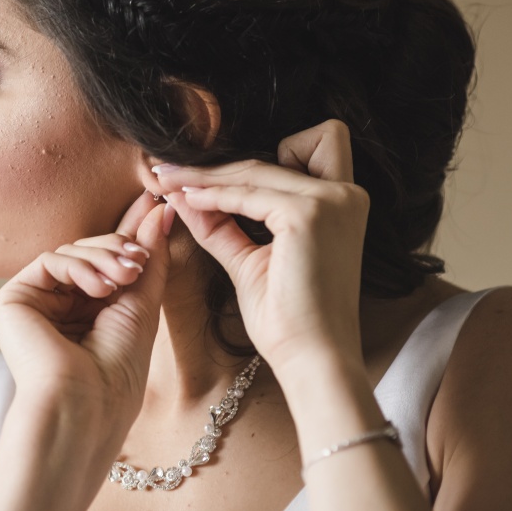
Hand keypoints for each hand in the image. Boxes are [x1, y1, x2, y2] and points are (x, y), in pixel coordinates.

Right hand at [0, 191, 172, 427]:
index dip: (131, 230)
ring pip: (71, 251)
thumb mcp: (142, 304)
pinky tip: (99, 290)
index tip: (156, 203)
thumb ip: (148, 257)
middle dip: (120, 246)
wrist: (86, 405)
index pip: (107, 258)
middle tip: (139, 260)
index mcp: (87, 308)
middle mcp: (58, 304)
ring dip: (105, 256)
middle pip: (89, 249)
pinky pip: (49, 261)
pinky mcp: (12, 300)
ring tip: (127, 276)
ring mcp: (34, 301)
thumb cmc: (117, 370)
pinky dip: (79, 267)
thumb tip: (160, 209)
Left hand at [153, 120, 369, 374]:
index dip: (250, 161)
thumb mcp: (251, 259)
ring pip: (253, 168)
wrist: (312, 359)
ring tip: (166, 184)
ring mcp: (331, 201)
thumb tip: (183, 194)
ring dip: (205, 175)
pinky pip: (247, 192)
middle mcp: (345, 194)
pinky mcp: (309, 214)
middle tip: (167, 172)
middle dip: (218, 162)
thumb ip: (222, 223)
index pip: (295, 153)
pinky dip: (213, 195)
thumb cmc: (289, 318)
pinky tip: (187, 202)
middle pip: (269, 151)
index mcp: (341, 203)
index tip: (195, 173)